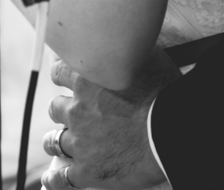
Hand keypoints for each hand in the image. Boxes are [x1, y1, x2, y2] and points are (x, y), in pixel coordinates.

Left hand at [43, 50, 178, 189]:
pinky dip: (54, 178)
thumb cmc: (166, 93)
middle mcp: (77, 110)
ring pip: (54, 140)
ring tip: (58, 141)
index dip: (62, 75)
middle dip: (62, 108)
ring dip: (56, 139)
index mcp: (87, 80)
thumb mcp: (147, 59)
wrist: (172, 130)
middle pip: (55, 108)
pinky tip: (51, 177)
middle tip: (72, 111)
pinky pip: (62, 178)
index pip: (60, 72)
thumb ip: (127, 55)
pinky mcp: (88, 170)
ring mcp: (80, 142)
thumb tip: (126, 46)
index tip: (65, 77)